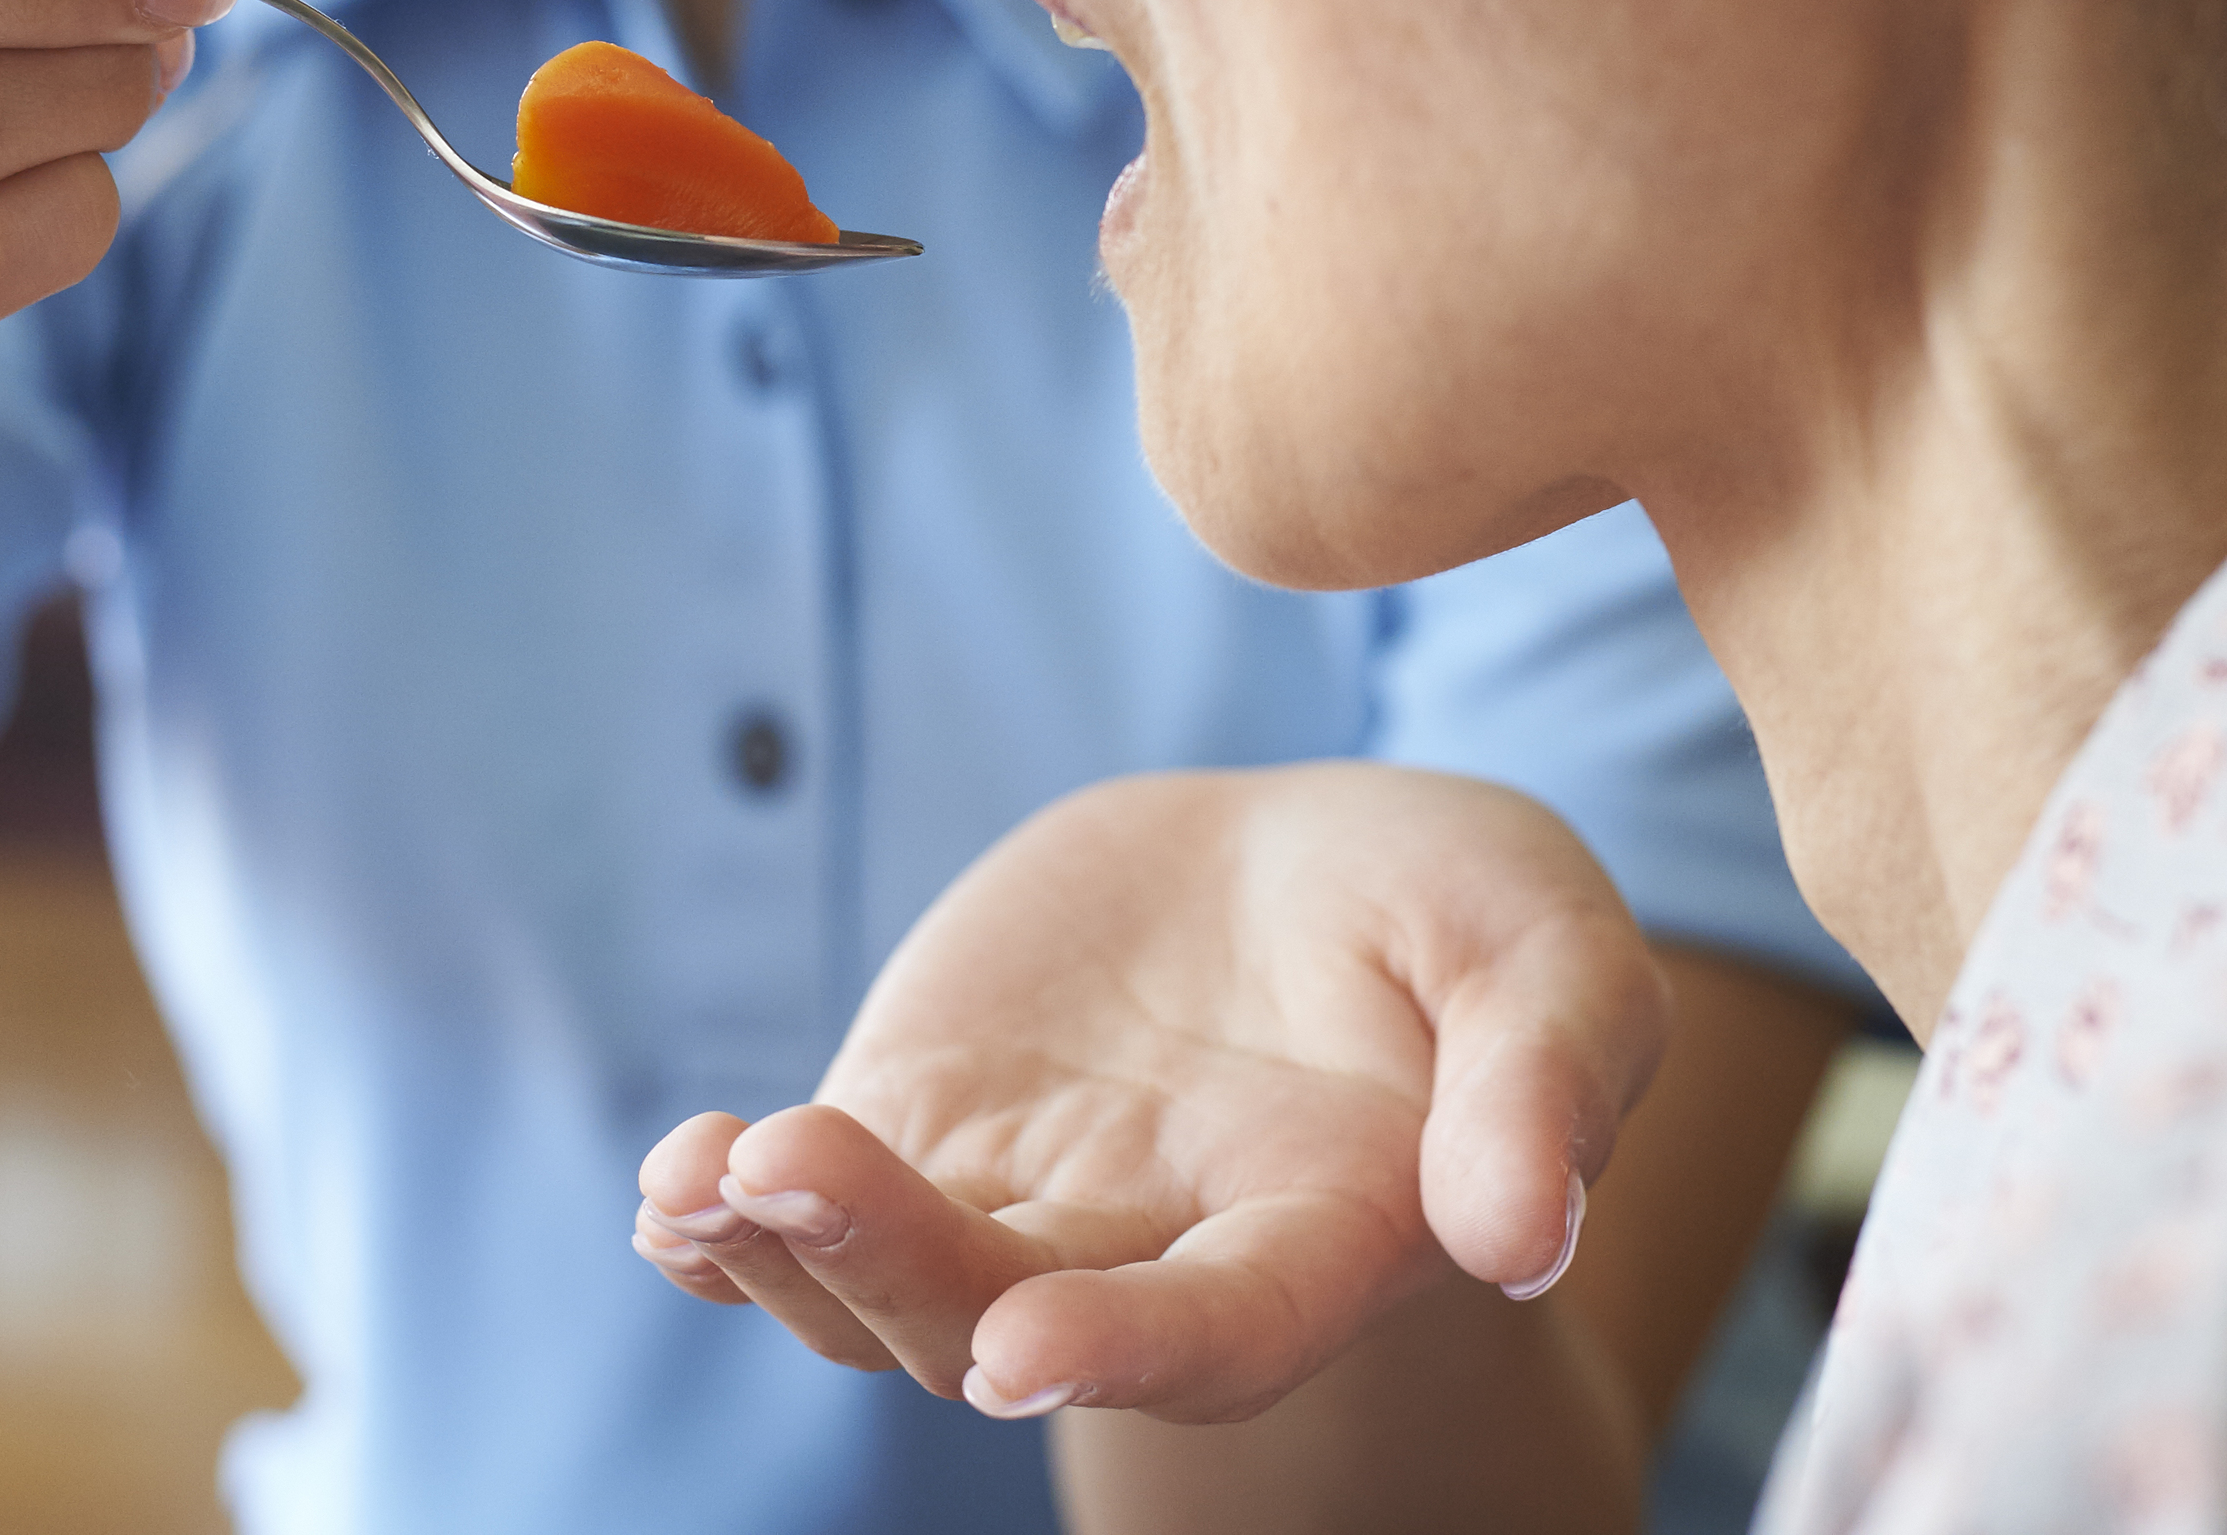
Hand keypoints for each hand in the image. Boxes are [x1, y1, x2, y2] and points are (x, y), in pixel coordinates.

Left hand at [632, 764, 1671, 1423]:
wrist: (1321, 873)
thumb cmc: (1463, 916)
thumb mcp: (1550, 949)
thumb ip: (1544, 1077)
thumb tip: (1519, 1234)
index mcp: (1330, 1232)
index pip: (1228, 1328)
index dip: (1129, 1350)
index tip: (1014, 1353)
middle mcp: (1160, 1256)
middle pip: (1013, 1314)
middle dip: (895, 1271)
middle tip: (791, 1175)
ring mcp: (1026, 1200)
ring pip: (887, 1285)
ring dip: (787, 1250)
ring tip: (706, 1176)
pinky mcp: (931, 1126)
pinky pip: (815, 1202)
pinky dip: (734, 1215)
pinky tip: (676, 1187)